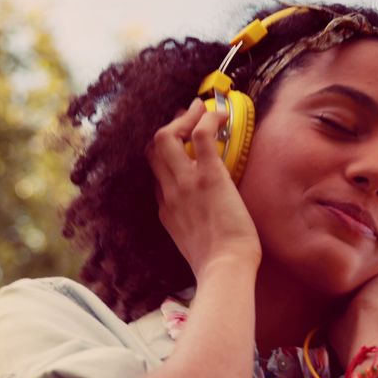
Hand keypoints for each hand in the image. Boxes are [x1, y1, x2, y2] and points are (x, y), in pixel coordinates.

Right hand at [146, 99, 261, 278]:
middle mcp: (169, 193)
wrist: (225, 269)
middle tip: (187, 117)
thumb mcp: (193, 244)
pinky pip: (200, 136)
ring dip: (183, 117)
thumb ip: (190, 226)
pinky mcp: (208, 176)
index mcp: (165, 210)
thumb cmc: (219, 264)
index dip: (166, 155)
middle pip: (152, 149)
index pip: (155, 174)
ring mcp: (185, 183)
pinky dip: (208, 119)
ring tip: (201, 108)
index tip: (182, 144)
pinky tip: (221, 114)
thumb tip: (204, 218)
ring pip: (166, 136)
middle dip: (168, 127)